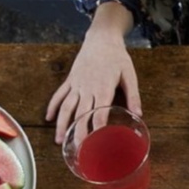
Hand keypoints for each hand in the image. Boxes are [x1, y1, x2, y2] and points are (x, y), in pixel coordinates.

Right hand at [45, 4, 141, 143]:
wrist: (101, 38)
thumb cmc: (118, 57)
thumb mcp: (129, 75)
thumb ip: (133, 95)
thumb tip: (139, 114)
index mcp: (103, 88)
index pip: (99, 112)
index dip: (97, 128)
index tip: (96, 143)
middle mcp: (88, 88)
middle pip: (81, 114)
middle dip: (78, 133)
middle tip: (77, 151)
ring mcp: (77, 84)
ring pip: (67, 107)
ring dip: (62, 124)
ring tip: (59, 141)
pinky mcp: (70, 80)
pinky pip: (59, 94)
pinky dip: (53, 106)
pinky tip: (49, 118)